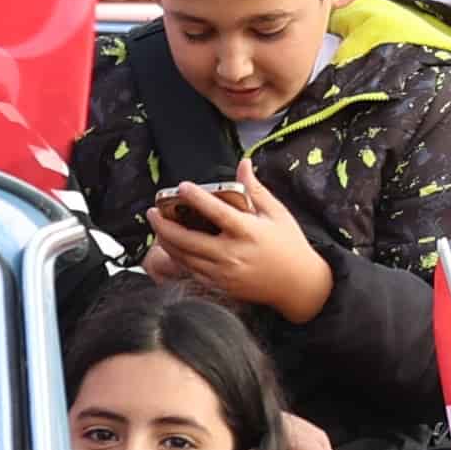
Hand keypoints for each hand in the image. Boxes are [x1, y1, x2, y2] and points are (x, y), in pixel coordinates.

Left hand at [147, 173, 331, 323]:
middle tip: (151, 211)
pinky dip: (177, 258)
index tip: (181, 186)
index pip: (216, 212)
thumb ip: (255, 189)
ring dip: (166, 241)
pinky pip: (191, 271)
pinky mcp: (220, 286)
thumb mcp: (276, 213)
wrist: (299, 285)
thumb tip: (243, 162)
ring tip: (157, 226)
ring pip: (184, 257)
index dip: (196, 198)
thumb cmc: (289, 245)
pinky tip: (171, 246)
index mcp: (248, 232)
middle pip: (188, 239)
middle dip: (164, 225)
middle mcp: (232, 254)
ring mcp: (224, 273)